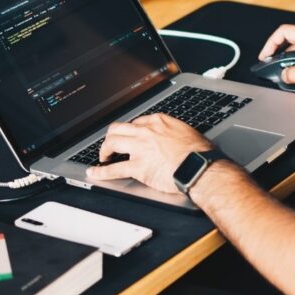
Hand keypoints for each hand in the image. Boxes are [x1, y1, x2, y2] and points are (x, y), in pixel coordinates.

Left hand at [86, 114, 213, 192]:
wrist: (199, 166)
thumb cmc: (198, 152)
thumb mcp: (186, 132)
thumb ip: (173, 132)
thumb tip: (173, 137)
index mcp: (159, 121)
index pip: (137, 122)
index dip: (131, 131)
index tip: (130, 136)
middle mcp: (147, 131)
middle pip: (119, 128)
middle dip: (112, 136)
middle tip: (111, 144)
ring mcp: (140, 148)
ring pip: (112, 142)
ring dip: (104, 150)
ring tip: (103, 157)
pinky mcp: (138, 167)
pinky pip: (114, 169)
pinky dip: (101, 172)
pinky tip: (94, 173)